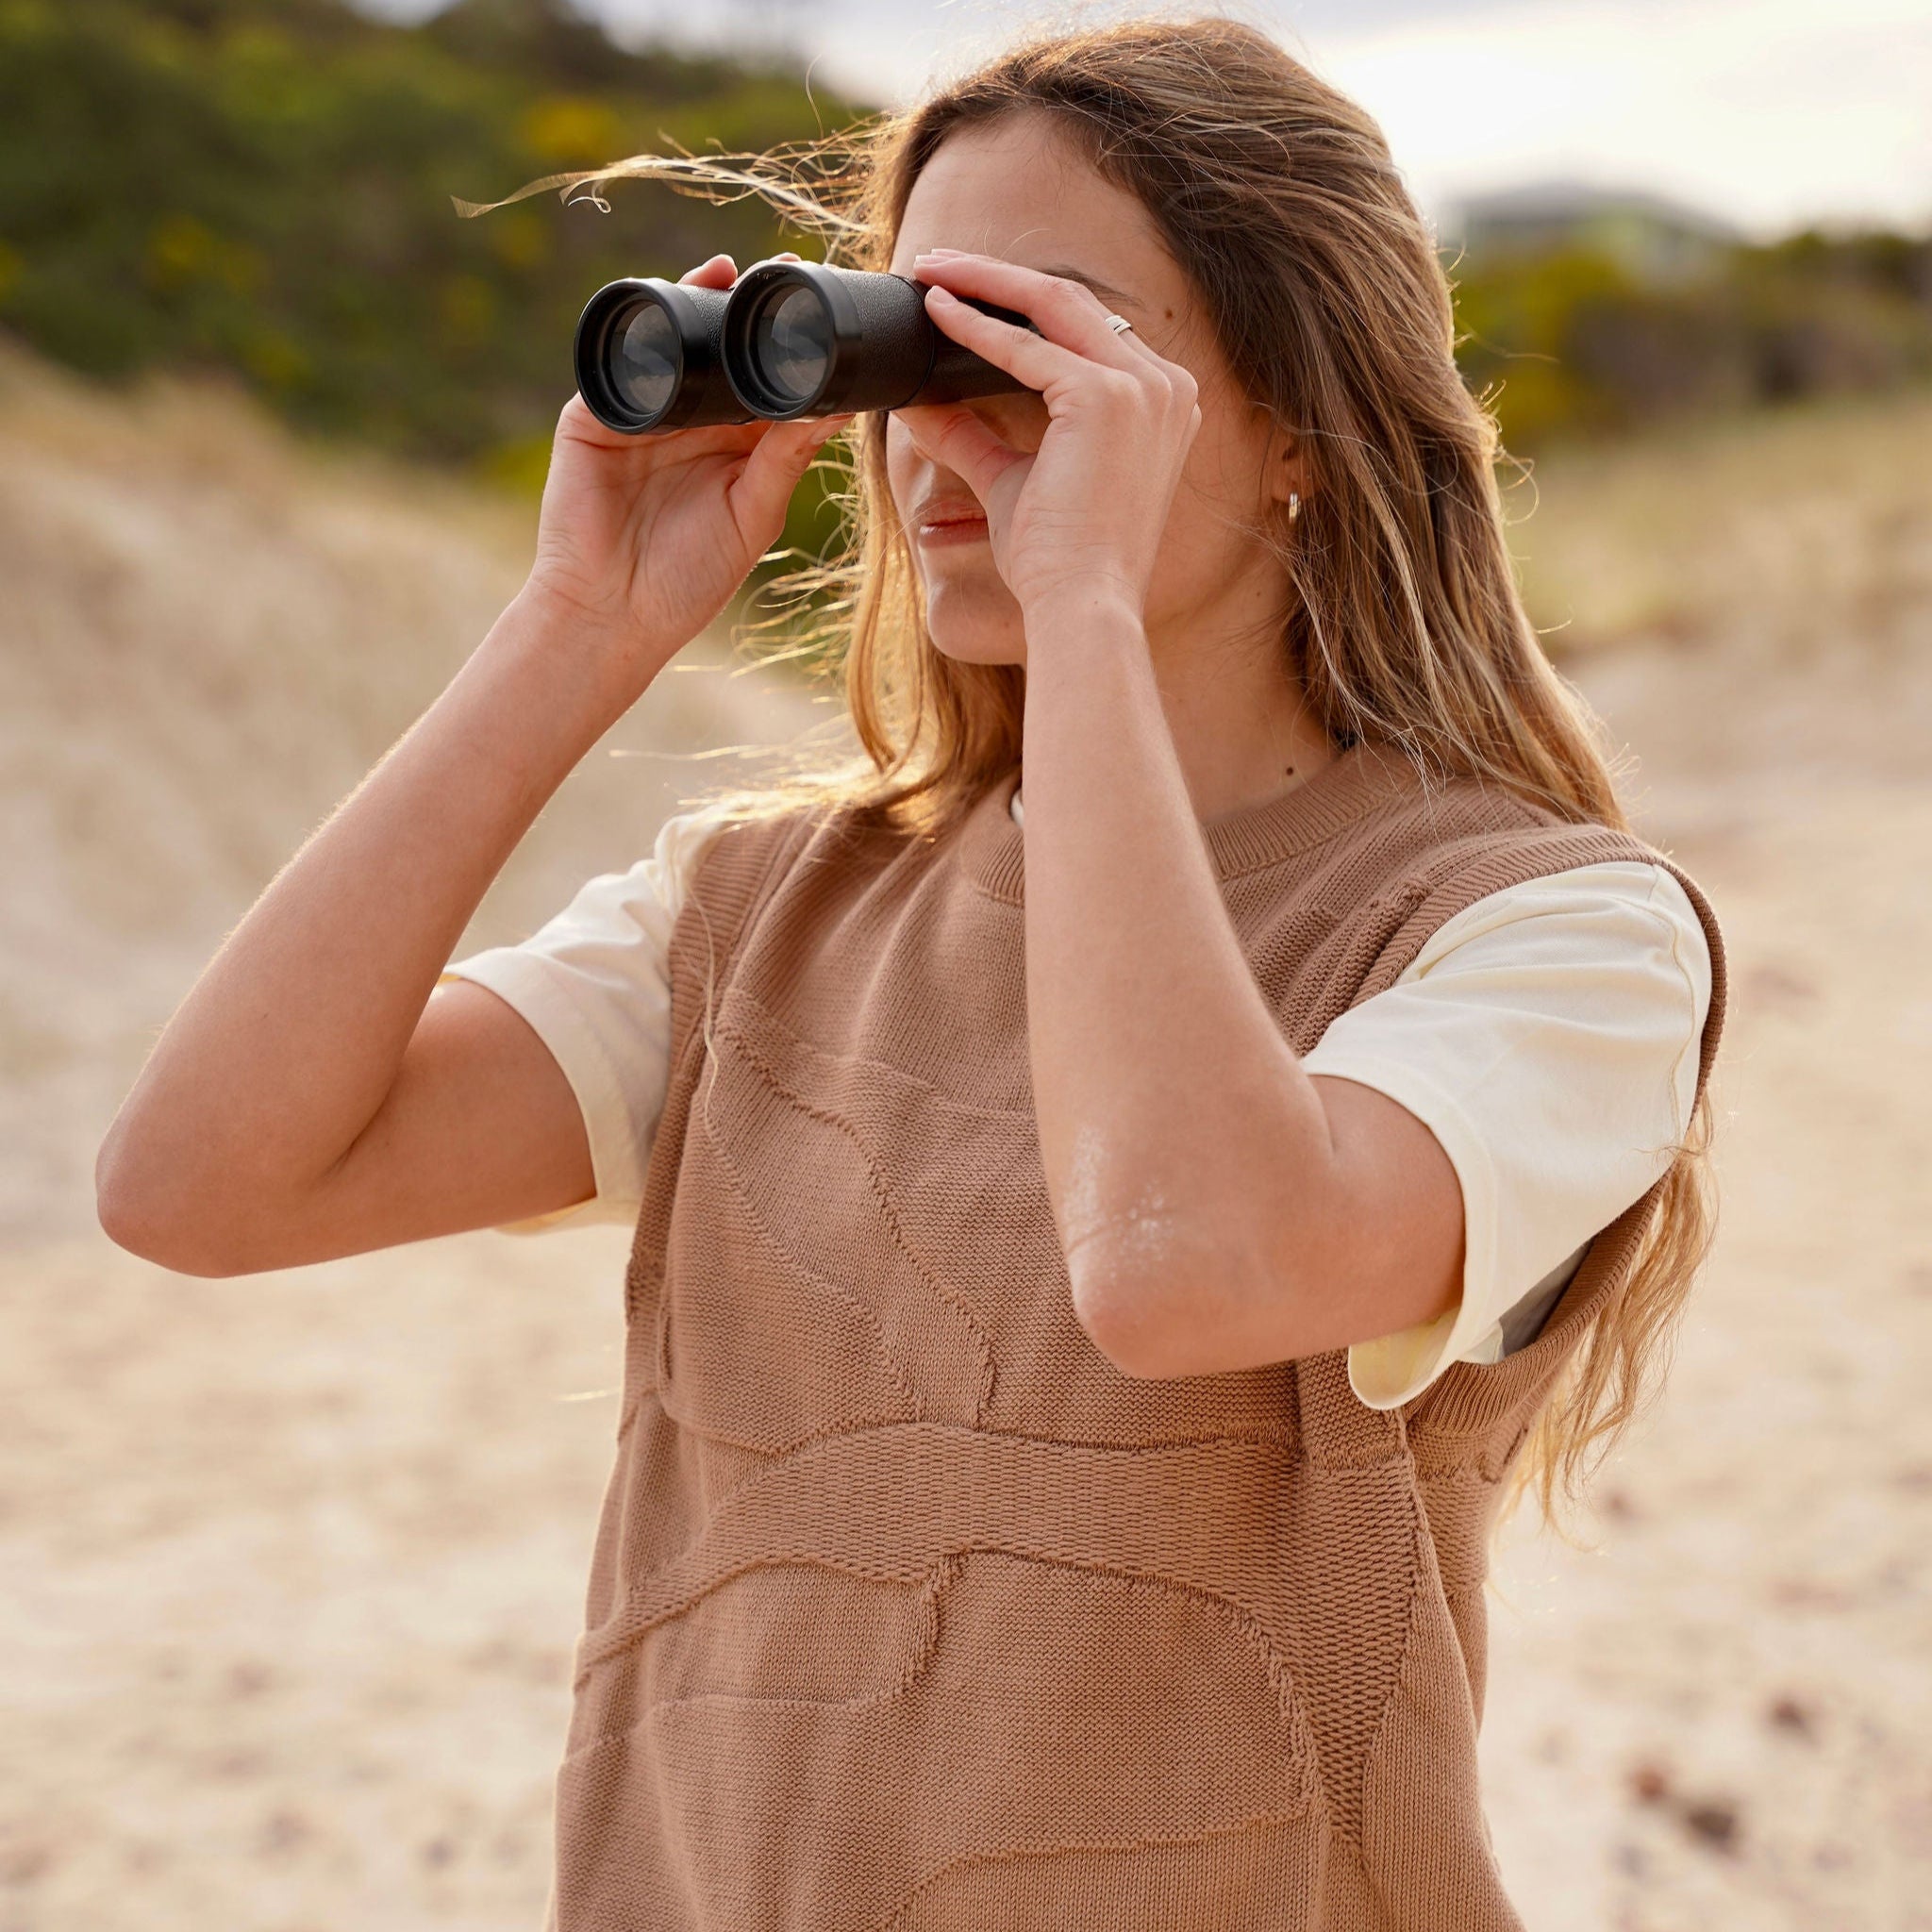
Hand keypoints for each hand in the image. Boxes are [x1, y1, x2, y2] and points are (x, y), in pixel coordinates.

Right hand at [522, 251, 851, 688]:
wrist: (611, 613)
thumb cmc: (688, 578)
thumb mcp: (752, 514)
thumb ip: (785, 458)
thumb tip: (836, 408)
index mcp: (734, 441)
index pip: (765, 376)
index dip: (791, 343)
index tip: (825, 303)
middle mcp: (690, 417)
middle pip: (720, 346)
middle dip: (745, 307)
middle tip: (785, 270)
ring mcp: (641, 410)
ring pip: (671, 341)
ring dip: (695, 303)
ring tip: (729, 274)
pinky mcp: (594, 413)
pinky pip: (619, 362)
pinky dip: (642, 335)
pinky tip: (669, 309)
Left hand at [906, 249, 1200, 619]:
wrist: (1081, 606)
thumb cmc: (1057, 561)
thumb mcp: (1011, 480)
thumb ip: (970, 435)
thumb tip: (916, 403)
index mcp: (1159, 403)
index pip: (1086, 329)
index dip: (1022, 305)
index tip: (968, 293)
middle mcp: (1164, 386)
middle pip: (1071, 301)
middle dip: (998, 277)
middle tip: (936, 263)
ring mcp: (1142, 387)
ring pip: (1052, 302)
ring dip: (984, 281)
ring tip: (930, 270)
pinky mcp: (1106, 398)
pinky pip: (1026, 347)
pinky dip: (976, 326)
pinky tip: (936, 313)